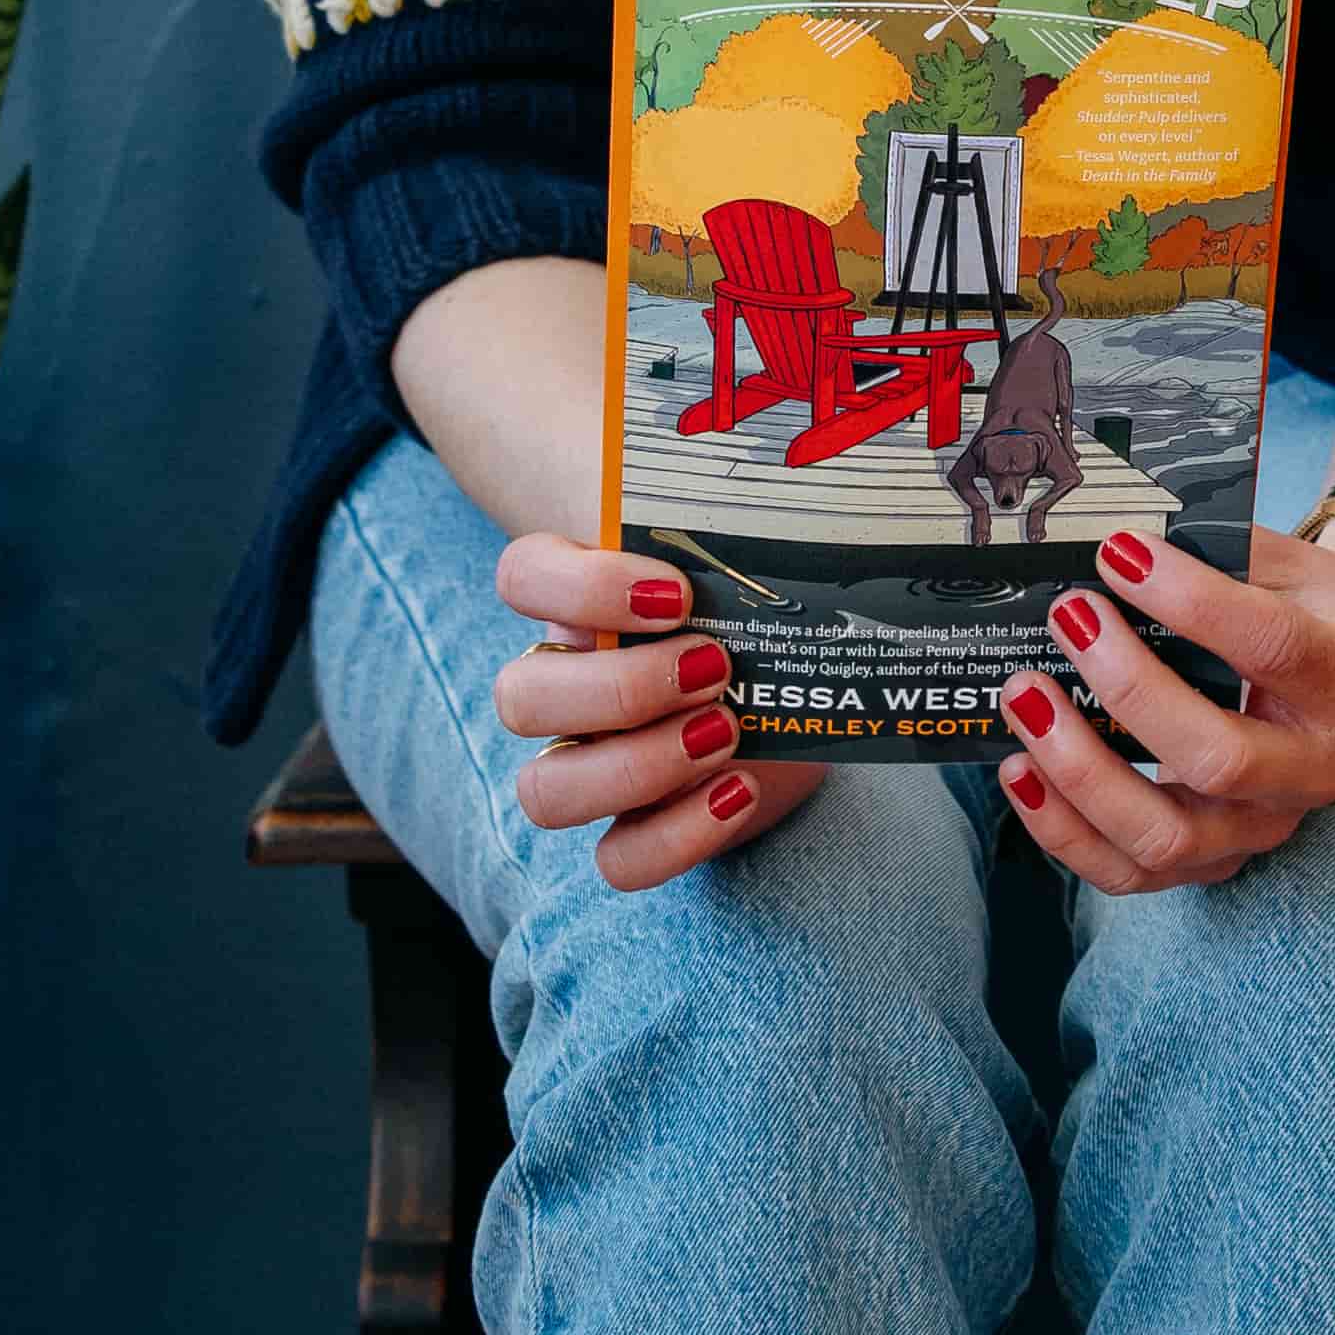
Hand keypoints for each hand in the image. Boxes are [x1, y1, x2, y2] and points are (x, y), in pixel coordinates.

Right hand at [491, 537, 820, 891]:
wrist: (811, 691)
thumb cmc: (768, 611)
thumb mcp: (755, 564)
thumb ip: (743, 528)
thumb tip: (814, 473)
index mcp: (580, 603)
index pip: (521, 577)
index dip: (581, 586)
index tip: (675, 592)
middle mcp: (568, 687)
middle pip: (519, 699)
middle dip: (619, 688)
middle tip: (714, 668)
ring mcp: (593, 766)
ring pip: (545, 793)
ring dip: (636, 766)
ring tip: (725, 732)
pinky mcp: (638, 831)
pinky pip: (616, 860)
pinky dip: (677, 835)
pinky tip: (738, 791)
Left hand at [987, 502, 1334, 898]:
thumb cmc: (1309, 606)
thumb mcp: (1286, 562)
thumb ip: (1214, 550)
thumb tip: (1110, 545)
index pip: (1270, 645)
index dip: (1191, 600)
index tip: (1117, 553)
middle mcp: (1313, 769)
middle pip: (1217, 758)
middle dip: (1127, 688)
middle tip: (1068, 617)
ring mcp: (1263, 826)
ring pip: (1166, 835)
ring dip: (1080, 771)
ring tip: (1025, 695)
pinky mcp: (1216, 860)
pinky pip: (1130, 871)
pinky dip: (1063, 829)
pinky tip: (1020, 769)